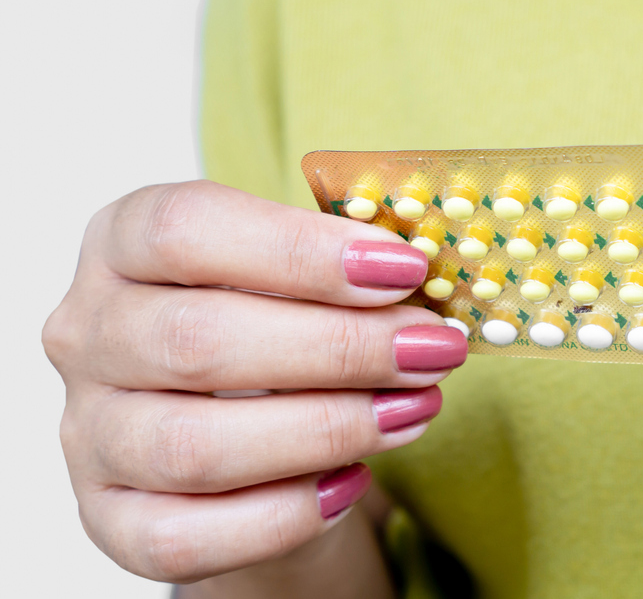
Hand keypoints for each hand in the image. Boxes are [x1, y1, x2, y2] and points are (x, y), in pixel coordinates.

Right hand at [42, 181, 465, 583]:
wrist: (241, 421)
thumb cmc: (274, 321)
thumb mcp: (297, 270)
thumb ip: (345, 268)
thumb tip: (425, 288)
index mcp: (122, 242)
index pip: (184, 230)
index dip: (301, 249)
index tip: (402, 268)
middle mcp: (86, 334)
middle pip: (198, 340)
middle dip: (340, 347)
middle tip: (432, 348)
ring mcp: (88, 432)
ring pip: (194, 446)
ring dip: (326, 430)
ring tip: (414, 409)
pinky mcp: (110, 520)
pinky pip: (187, 537)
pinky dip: (284, 513)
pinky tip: (351, 482)